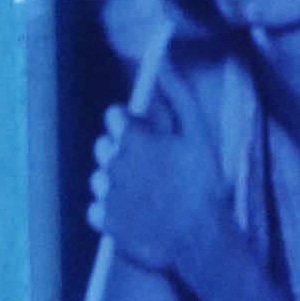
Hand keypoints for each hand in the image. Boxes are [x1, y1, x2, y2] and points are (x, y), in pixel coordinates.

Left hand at [91, 81, 234, 298]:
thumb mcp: (198, 133)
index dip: (131, 127)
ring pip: (99, 178)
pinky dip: (110, 212)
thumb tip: (164, 58)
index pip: (113, 116)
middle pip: (103, 146)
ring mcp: (106, 192)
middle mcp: (112, 160)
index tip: (149, 142)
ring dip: (115, 184)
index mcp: (132, 136)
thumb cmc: (203, 185)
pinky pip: (96, 209)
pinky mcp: (104, 221)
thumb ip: (177, 93)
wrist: (201, 242)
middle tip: (149, 173)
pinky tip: (133, 216)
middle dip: (121, 154)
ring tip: (144, 198)